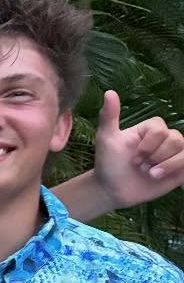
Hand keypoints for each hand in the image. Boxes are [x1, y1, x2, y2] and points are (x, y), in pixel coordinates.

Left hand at [94, 91, 183, 209]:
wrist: (112, 190)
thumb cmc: (108, 162)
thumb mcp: (106, 139)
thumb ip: (109, 116)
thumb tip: (109, 92)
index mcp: (150, 129)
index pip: (160, 128)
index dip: (148, 145)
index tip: (132, 158)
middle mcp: (164, 138)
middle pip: (175, 139)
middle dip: (155, 156)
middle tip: (139, 167)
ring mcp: (173, 153)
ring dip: (166, 165)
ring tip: (150, 174)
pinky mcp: (180, 168)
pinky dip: (177, 169)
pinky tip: (161, 176)